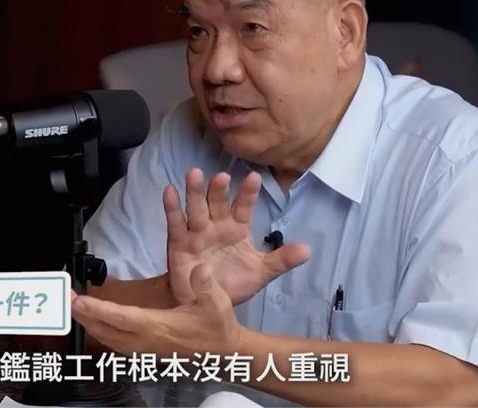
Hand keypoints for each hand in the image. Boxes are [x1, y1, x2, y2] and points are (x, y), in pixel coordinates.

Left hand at [73, 264, 245, 357]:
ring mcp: (143, 348)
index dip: (97, 309)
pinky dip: (100, 331)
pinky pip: (114, 343)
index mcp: (158, 327)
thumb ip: (206, 285)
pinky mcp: (144, 352)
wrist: (223, 352)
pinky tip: (94, 323)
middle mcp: (145, 340)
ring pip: (107, 338)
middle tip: (65, 297)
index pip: (120, 317)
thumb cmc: (217, 327)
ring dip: (88, 323)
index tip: (79, 299)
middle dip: (82, 314)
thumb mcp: (217, 303)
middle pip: (105, 328)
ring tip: (74, 307)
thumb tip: (199, 267)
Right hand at [165, 168, 309, 304]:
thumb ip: (281, 260)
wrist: (205, 303)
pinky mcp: (179, 243)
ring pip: (196, 208)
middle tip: (222, 176)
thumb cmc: (232, 283)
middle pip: (217, 203)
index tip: (254, 177)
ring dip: (194, 192)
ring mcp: (196, 232)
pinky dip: (171, 207)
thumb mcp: (260, 273)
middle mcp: (216, 225)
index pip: (244, 207)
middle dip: (219, 190)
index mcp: (237, 228)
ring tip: (194, 173)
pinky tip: (169, 191)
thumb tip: (308, 250)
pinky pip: (176, 223)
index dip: (248, 193)